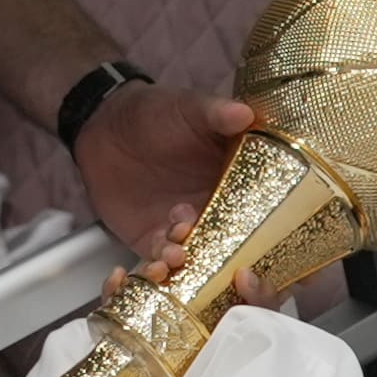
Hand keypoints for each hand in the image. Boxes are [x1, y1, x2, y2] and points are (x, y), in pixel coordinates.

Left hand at [72, 81, 256, 260]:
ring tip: (178, 253)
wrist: (106, 127)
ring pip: (198, 259)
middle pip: (236, 246)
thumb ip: (216, 114)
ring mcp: (187, 229)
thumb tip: (245, 113)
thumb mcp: (190, 108)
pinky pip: (162, 263)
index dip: (270, 231)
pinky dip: (161, 268)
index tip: (267, 239)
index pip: (265, 212)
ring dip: (191, 261)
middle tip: (225, 260)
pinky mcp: (155, 241)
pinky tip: (157, 265)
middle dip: (231, 259)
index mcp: (239, 182)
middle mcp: (217, 212)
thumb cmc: (157, 113)